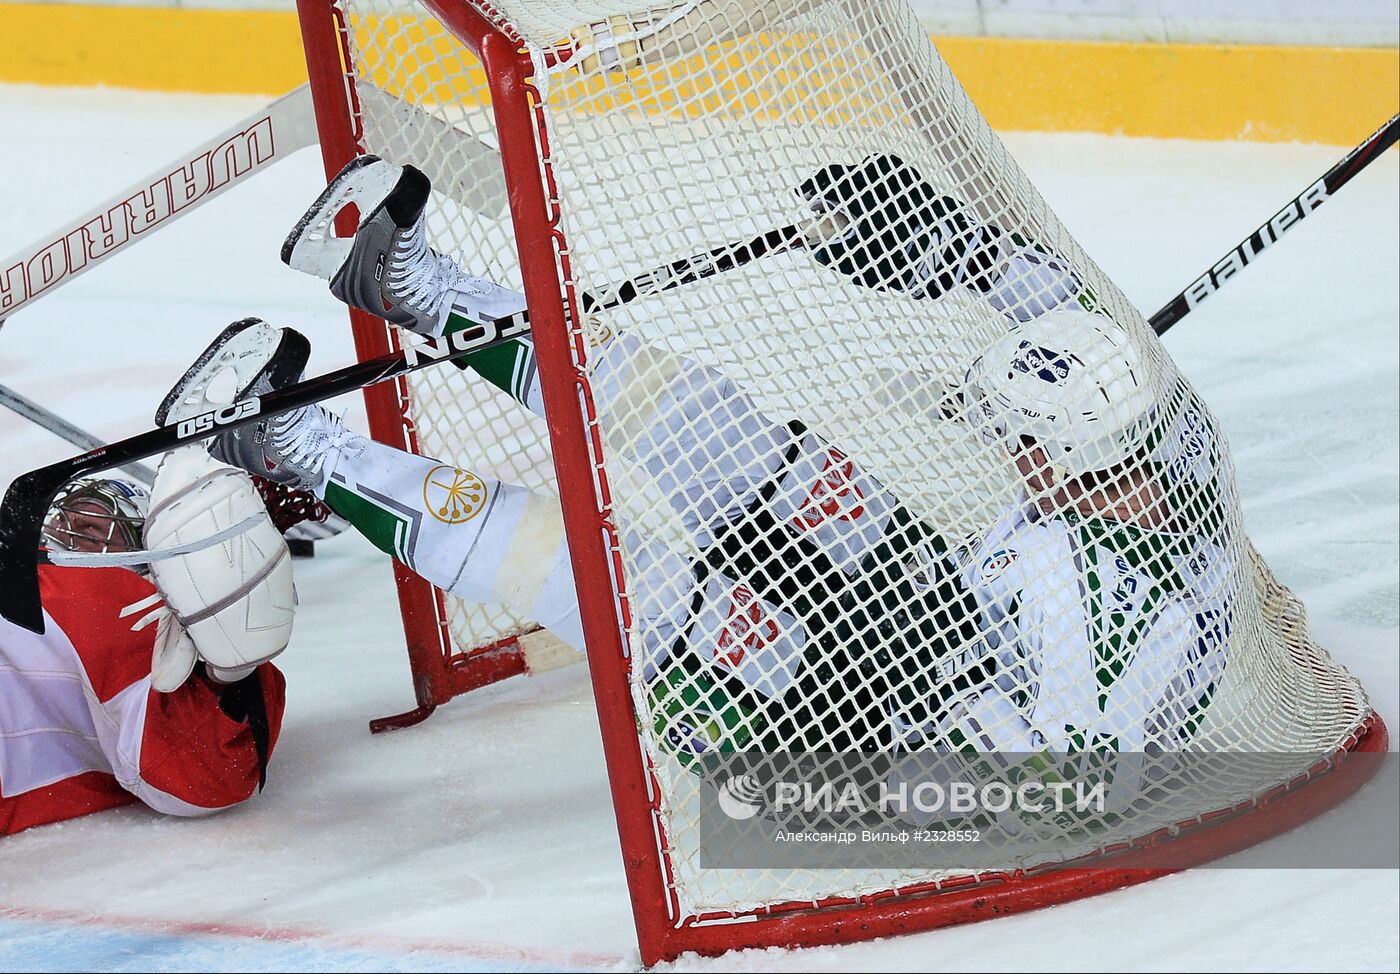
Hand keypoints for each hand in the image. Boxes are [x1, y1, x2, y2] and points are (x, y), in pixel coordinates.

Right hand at [796, 153, 1000, 298]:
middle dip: (832, 199)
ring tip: (858, 225)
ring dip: (853, 198)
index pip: (824, 182)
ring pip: (862, 180)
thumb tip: (818, 250)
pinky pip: (881, 183)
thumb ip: (835, 255)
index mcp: (862, 189)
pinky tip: (879, 220)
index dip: (811, 194)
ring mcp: (897, 172)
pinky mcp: (911, 178)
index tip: (808, 205)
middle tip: (830, 220)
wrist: (954, 247)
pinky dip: (872, 198)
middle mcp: (878, 173)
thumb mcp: (865, 264)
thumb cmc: (909, 257)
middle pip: (842, 179)